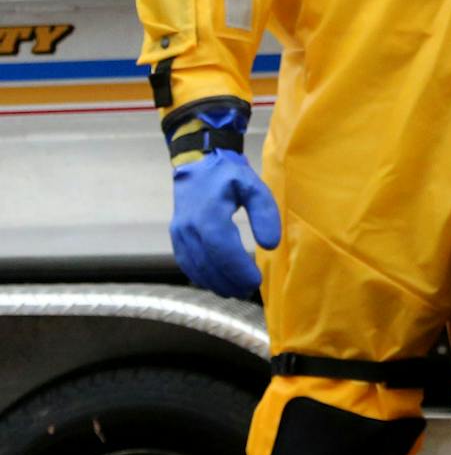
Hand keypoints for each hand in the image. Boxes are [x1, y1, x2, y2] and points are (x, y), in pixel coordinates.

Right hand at [171, 148, 281, 297]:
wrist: (199, 163)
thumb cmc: (229, 175)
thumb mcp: (253, 187)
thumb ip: (265, 213)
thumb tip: (270, 244)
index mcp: (208, 216)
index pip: (222, 251)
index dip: (238, 270)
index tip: (256, 281)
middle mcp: (189, 228)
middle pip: (208, 264)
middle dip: (229, 281)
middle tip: (249, 290)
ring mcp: (179, 233)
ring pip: (196, 268)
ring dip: (216, 283)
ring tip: (237, 290)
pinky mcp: (177, 237)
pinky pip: (187, 263)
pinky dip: (202, 276)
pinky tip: (217, 282)